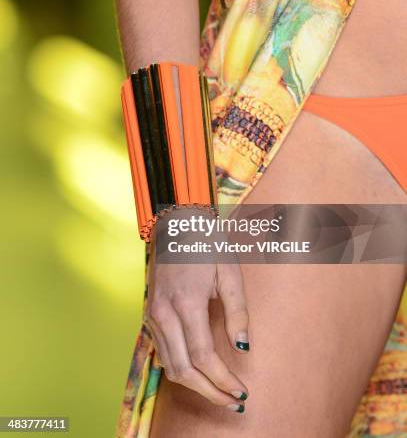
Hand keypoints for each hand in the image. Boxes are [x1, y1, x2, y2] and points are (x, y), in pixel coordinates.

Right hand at [146, 208, 249, 411]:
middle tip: (233, 401)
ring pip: (169, 365)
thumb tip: (242, 348)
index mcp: (186, 302)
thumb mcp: (230, 273)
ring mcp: (152, 314)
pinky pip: (161, 352)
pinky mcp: (149, 314)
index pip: (203, 356)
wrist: (176, 224)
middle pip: (183, 369)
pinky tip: (198, 373)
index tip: (241, 392)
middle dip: (209, 391)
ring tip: (219, 392)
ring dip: (194, 385)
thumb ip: (237, 312)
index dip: (223, 380)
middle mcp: (164, 313)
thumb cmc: (207, 245)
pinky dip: (180, 369)